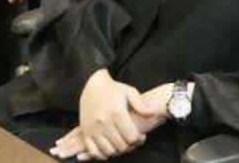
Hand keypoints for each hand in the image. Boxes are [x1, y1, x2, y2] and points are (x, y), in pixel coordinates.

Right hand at [51, 83, 172, 159]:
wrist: (91, 84)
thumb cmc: (113, 89)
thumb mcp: (129, 92)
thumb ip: (141, 105)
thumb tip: (153, 113)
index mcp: (117, 112)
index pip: (131, 137)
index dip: (139, 139)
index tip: (140, 135)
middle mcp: (104, 122)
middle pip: (121, 146)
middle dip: (130, 145)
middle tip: (132, 140)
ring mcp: (93, 128)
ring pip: (109, 151)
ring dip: (117, 150)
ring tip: (121, 142)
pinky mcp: (85, 131)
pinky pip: (94, 151)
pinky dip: (102, 153)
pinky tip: (108, 146)